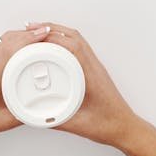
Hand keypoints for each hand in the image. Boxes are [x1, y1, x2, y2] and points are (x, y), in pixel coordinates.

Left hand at [0, 25, 51, 155]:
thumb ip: (27, 114)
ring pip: (5, 39)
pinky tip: (24, 45)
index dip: (30, 38)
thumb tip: (46, 108)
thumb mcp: (7, 120)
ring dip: (22, 35)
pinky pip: (1, 45)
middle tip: (48, 34)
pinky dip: (15, 40)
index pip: (12, 47)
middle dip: (30, 33)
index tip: (45, 34)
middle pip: (10, 38)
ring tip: (40, 37)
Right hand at [29, 22, 155, 155]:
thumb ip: (54, 120)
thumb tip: (32, 114)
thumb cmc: (107, 125)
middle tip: (31, 27)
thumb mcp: (76, 125)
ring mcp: (95, 66)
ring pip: (77, 39)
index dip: (51, 38)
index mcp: (91, 75)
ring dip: (58, 32)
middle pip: (73, 37)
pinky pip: (79, 47)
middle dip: (50, 28)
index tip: (34, 37)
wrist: (124, 128)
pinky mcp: (93, 69)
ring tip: (39, 32)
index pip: (72, 47)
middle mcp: (94, 66)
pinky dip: (64, 40)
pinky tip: (53, 46)